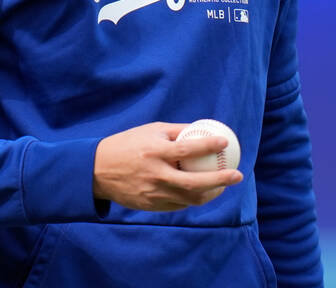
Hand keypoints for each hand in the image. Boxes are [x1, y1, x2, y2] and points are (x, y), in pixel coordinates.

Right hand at [92, 122, 243, 211]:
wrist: (98, 170)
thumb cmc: (128, 145)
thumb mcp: (150, 130)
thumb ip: (177, 131)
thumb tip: (204, 130)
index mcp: (154, 152)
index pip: (187, 150)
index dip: (208, 146)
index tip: (224, 143)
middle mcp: (155, 174)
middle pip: (194, 183)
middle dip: (220, 181)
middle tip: (237, 176)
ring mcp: (153, 193)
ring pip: (189, 199)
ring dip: (210, 194)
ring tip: (222, 186)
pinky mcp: (151, 206)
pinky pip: (178, 204)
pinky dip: (192, 198)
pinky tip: (201, 192)